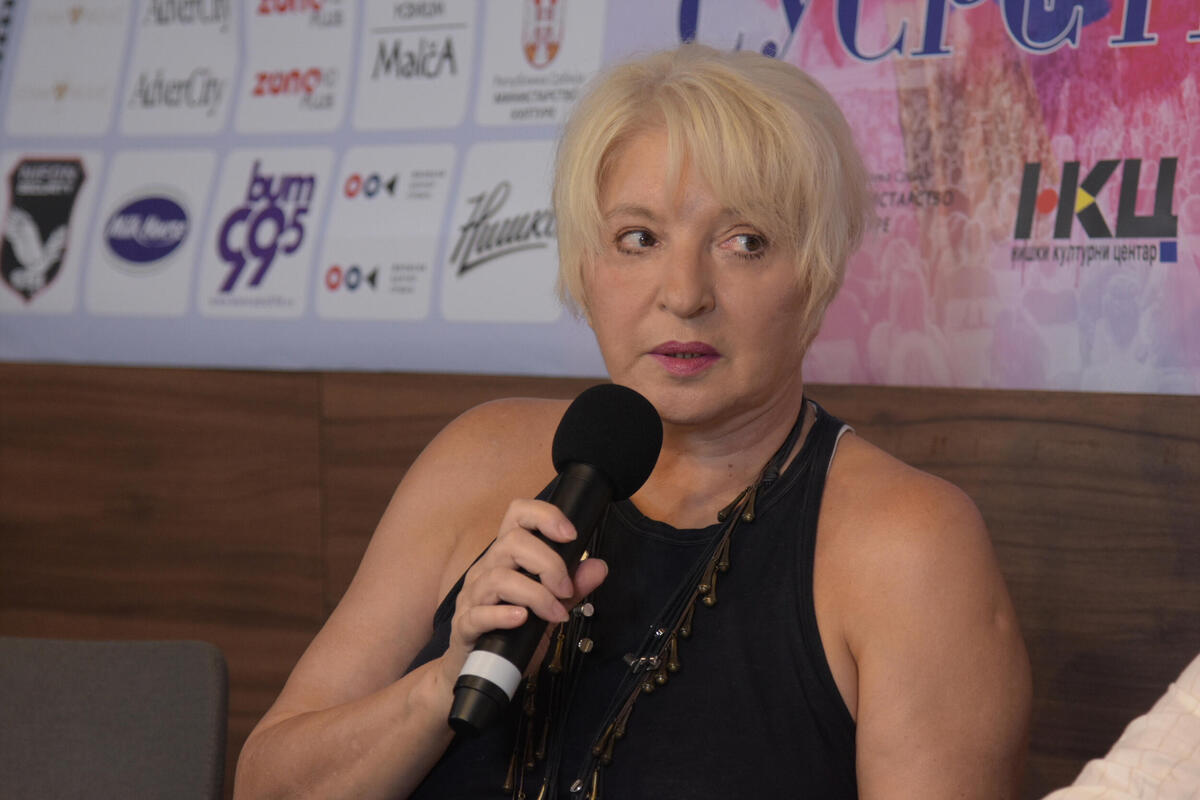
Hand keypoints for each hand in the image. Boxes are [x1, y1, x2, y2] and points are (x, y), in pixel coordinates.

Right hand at [440, 499, 608, 684]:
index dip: (544, 516)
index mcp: (506, 556)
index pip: (517, 515)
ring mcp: (472, 596)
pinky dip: (504, 615)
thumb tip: (599, 567)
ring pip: (498, 577)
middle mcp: (486, 569)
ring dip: (536, 595)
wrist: (480, 669)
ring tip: (555, 614)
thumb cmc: (515, 632)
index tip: (570, 535)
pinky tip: (523, 620)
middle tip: (566, 590)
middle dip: (548, 563)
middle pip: (511, 542)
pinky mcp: (464, 626)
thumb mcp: (551, 607)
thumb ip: (573, 587)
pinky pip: (479, 614)